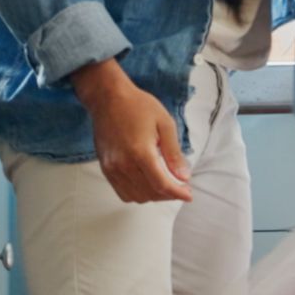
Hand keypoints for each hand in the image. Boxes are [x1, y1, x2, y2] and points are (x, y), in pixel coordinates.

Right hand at [75, 59, 195, 204]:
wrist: (107, 98)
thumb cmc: (137, 106)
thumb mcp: (164, 124)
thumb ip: (173, 154)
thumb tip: (184, 177)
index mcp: (140, 152)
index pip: (162, 184)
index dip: (178, 193)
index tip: (188, 195)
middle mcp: (123, 164)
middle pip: (151, 193)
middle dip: (169, 194)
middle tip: (180, 186)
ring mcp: (112, 168)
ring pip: (137, 197)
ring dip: (154, 196)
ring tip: (165, 185)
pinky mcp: (105, 168)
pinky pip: (123, 193)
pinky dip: (138, 194)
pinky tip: (147, 184)